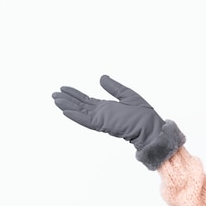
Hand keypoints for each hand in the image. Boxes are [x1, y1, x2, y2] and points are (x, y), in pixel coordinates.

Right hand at [53, 75, 184, 169]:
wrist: (151, 127)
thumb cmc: (143, 115)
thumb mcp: (128, 95)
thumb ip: (114, 87)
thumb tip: (101, 77)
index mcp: (107, 108)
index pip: (87, 101)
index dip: (75, 94)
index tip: (64, 88)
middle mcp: (102, 114)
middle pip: (80, 105)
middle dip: (67, 99)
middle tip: (53, 94)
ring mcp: (102, 119)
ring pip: (80, 112)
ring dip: (67, 106)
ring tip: (55, 99)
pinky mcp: (104, 124)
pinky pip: (87, 120)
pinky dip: (76, 116)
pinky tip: (65, 111)